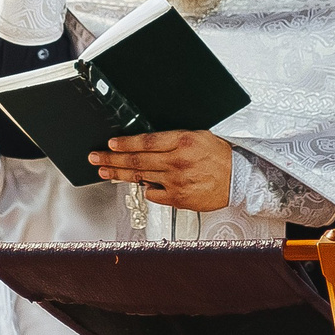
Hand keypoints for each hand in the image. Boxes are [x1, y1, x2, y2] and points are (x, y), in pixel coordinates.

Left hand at [92, 131, 232, 211]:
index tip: (110, 144)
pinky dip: (145, 189)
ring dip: (118, 174)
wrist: (239, 178)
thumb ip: (171, 140)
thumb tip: (144, 144)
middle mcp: (178, 161)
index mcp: (183, 141)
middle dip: (112, 159)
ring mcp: (177, 181)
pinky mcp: (179, 198)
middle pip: (137, 160)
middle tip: (96, 158)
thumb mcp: (197, 136)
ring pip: (140, 177)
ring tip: (104, 171)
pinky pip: (153, 194)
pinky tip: (139, 184)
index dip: (124, 143)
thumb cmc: (219, 156)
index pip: (146, 142)